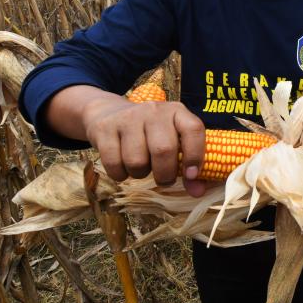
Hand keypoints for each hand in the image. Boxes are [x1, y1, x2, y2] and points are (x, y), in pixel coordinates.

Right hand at [80, 94, 206, 196]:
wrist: (110, 112)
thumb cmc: (149, 132)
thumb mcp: (172, 140)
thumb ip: (188, 165)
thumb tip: (198, 192)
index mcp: (177, 111)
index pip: (193, 129)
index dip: (195, 155)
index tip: (191, 175)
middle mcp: (154, 110)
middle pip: (163, 150)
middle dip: (165, 174)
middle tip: (164, 179)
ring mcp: (128, 118)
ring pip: (137, 160)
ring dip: (140, 174)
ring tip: (141, 167)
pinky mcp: (105, 128)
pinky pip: (114, 164)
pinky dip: (120, 174)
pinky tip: (123, 167)